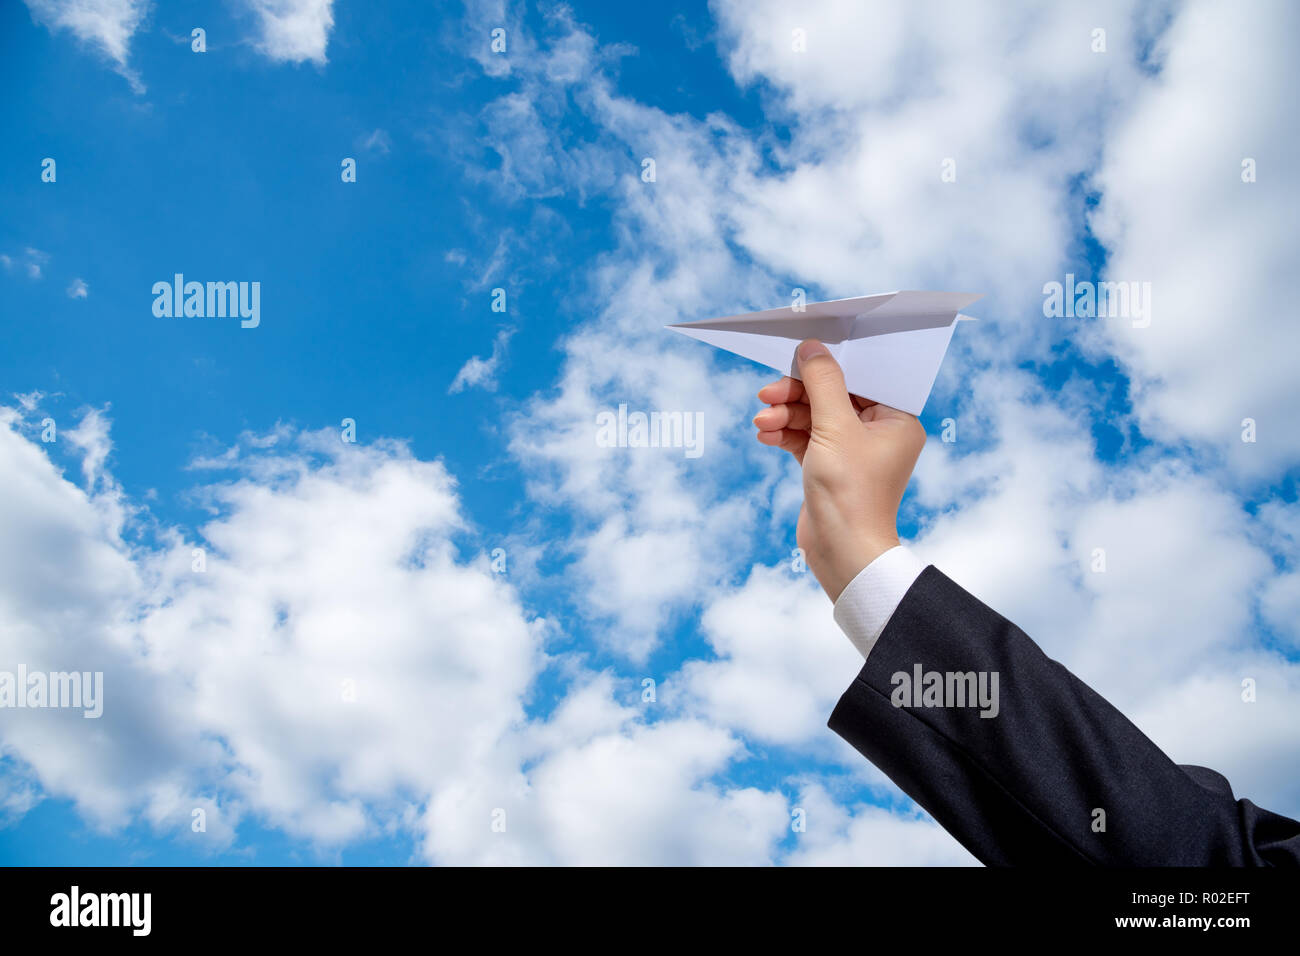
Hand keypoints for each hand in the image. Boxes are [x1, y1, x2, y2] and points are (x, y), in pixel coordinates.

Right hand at [753, 339, 925, 601]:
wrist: (842, 552)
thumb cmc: (851, 492)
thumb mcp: (834, 428)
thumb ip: (822, 383)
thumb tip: (812, 348)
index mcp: (897, 419)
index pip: (861, 378)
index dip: (828, 366)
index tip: (798, 358)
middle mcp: (879, 432)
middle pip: (832, 396)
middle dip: (797, 396)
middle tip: (767, 394)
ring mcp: (853, 451)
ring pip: (815, 417)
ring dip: (786, 416)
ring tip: (761, 422)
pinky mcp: (831, 467)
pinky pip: (807, 439)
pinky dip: (786, 435)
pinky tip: (766, 435)